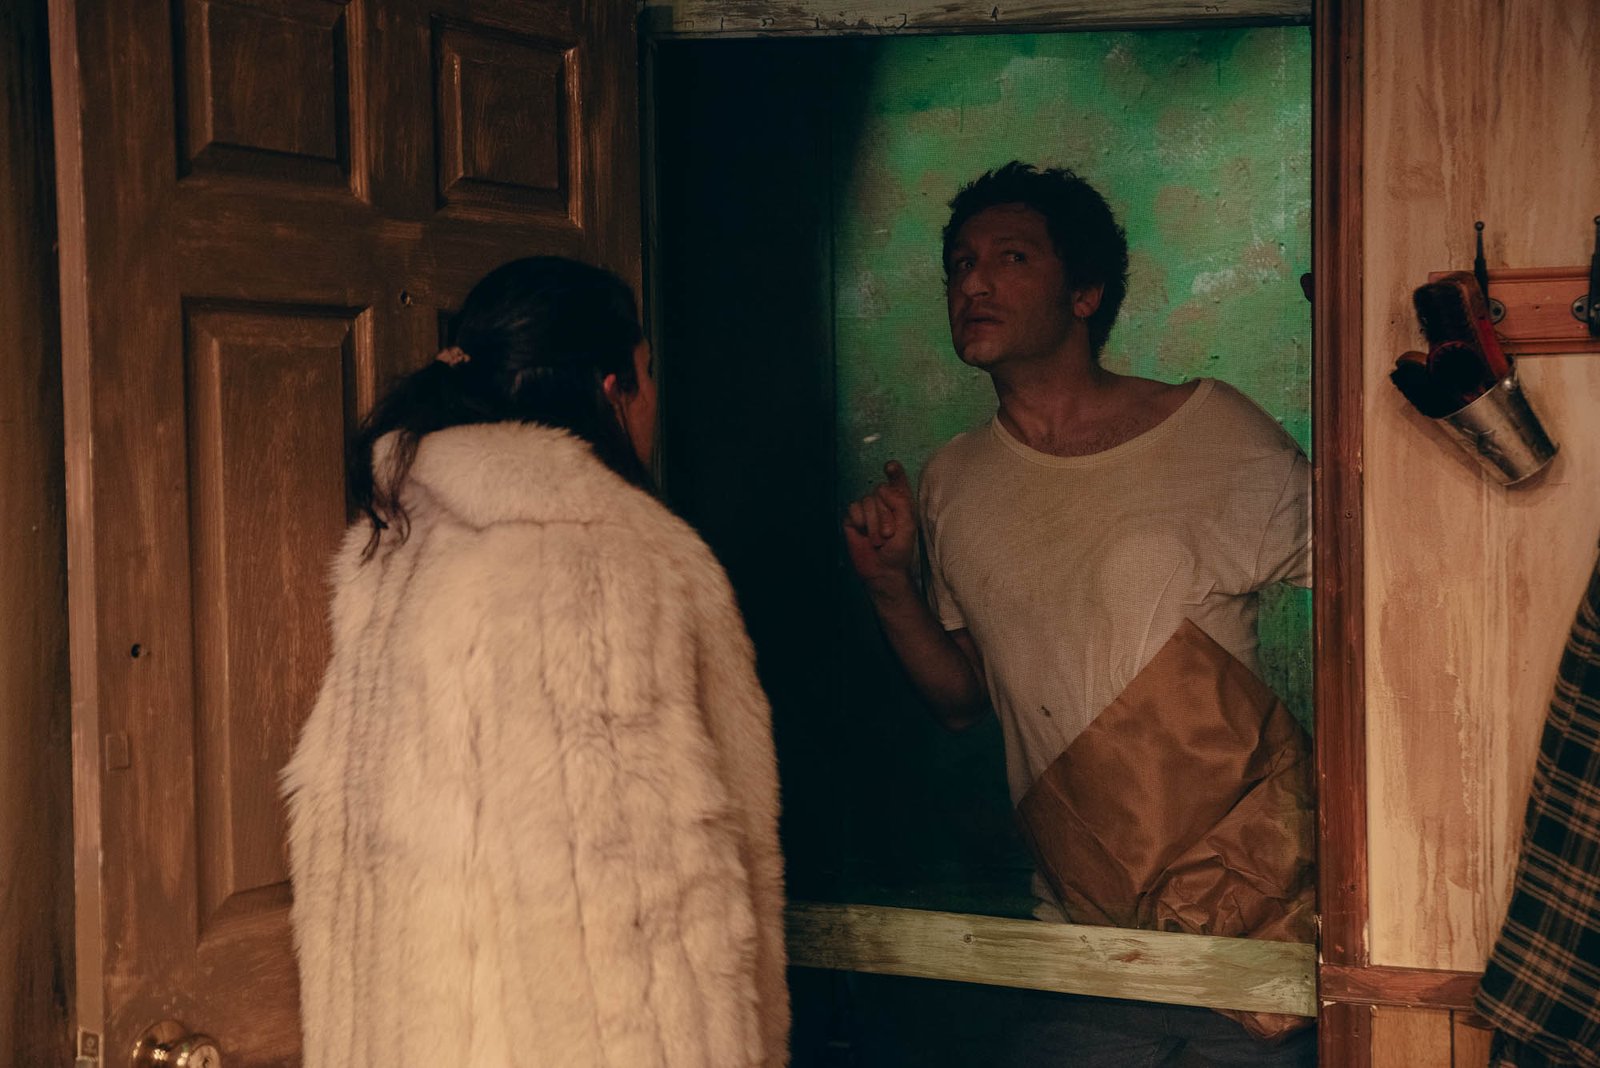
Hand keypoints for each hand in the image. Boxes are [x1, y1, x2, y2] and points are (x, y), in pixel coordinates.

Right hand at [843, 460, 917, 593]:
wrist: (883, 569)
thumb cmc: (899, 550)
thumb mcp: (908, 526)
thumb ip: (901, 503)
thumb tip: (883, 488)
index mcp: (900, 503)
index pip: (897, 481)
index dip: (894, 472)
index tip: (890, 466)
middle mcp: (883, 503)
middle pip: (880, 491)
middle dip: (885, 514)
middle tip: (889, 534)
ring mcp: (866, 510)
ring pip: (867, 501)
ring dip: (874, 523)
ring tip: (878, 539)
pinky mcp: (852, 518)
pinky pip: (853, 509)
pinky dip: (860, 522)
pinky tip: (863, 533)